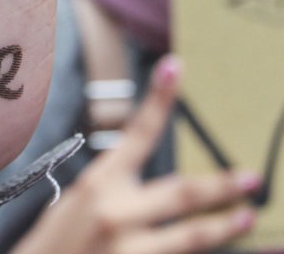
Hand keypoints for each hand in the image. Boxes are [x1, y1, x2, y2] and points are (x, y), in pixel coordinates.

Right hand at [14, 57, 257, 253]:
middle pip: (183, 192)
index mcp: (97, 184)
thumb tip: (157, 194)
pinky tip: (217, 252)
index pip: (137, 133)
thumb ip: (114, 195)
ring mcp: (127, 250)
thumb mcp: (74, 206)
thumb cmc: (53, 245)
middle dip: (221, 185)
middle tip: (251, 177)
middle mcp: (115, 212)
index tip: (175, 68)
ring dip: (223, 227)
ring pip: (191, 236)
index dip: (159, 100)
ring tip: (245, 217)